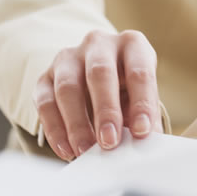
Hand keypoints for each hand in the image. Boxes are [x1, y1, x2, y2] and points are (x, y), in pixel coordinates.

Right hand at [33, 30, 162, 160]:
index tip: (142, 132)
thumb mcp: (144, 98)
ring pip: (68, 88)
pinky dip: (55, 129)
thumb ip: (147, 118)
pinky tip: (67, 150)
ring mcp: (69, 57)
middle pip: (100, 74)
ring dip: (77, 124)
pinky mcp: (45, 76)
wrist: (100, 80)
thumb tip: (151, 144)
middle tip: (109, 142)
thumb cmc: (129, 90)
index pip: (139, 72)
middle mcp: (99, 44)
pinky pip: (45, 102)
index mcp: (133, 45)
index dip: (141, 103)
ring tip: (85, 151)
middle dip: (105, 111)